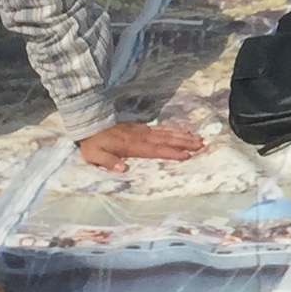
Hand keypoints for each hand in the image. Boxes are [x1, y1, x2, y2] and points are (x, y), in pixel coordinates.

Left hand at [77, 120, 206, 169]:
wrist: (88, 123)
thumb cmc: (92, 142)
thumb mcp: (95, 155)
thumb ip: (109, 162)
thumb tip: (124, 168)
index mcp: (132, 146)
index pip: (156, 150)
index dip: (172, 152)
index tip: (187, 155)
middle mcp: (141, 137)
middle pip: (166, 140)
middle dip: (184, 142)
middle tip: (201, 144)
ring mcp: (142, 131)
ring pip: (166, 133)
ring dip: (182, 135)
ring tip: (197, 138)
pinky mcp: (141, 128)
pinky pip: (161, 128)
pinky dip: (173, 129)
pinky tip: (181, 130)